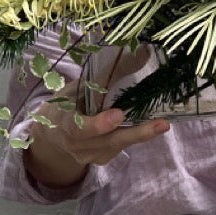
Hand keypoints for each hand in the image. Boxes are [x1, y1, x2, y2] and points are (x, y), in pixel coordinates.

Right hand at [24, 77, 171, 186]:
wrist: (53, 135)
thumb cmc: (66, 104)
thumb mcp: (74, 89)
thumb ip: (97, 80)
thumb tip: (136, 55)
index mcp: (63, 122)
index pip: (79, 128)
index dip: (99, 124)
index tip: (119, 115)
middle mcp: (76, 144)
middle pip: (109, 141)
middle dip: (137, 133)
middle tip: (162, 124)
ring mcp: (89, 155)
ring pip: (119, 144)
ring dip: (142, 133)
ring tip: (162, 123)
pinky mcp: (101, 159)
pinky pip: (121, 147)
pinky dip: (134, 134)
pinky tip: (148, 125)